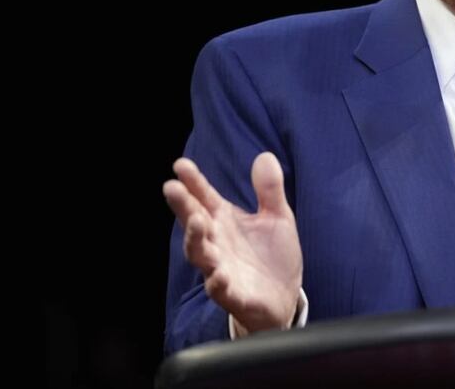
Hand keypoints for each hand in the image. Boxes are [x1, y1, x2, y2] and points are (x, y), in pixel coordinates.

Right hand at [163, 152, 302, 334]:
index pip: (204, 198)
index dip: (193, 182)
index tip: (181, 164)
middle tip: (171, 187)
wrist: (283, 297)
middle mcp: (217, 243)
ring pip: (200, 255)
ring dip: (195, 239)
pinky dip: (218, 283)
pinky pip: (221, 289)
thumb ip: (269, 190)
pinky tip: (218, 275)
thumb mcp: (278, 218)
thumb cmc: (272, 256)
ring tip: (196, 221)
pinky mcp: (234, 294)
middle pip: (194, 223)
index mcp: (225, 222)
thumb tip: (265, 156)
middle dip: (183, 206)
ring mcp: (221, 269)